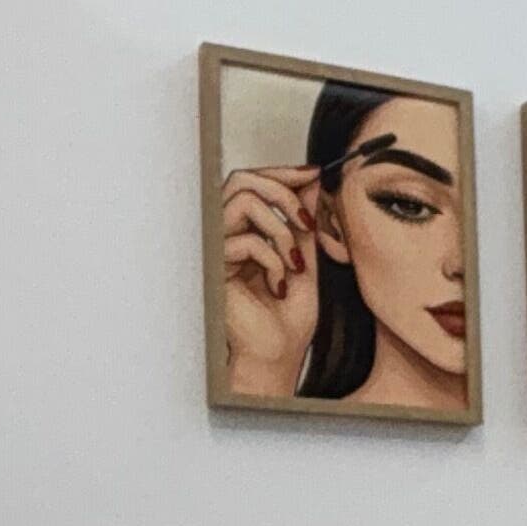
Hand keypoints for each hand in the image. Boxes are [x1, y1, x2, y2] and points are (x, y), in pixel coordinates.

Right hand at [218, 165, 321, 394]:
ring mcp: (215, 247)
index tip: (314, 174)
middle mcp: (223, 233)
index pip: (252, 182)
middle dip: (282, 191)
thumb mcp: (305, 258)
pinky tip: (280, 286)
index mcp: (243, 229)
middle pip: (242, 179)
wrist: (280, 353)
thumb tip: (310, 182)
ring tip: (295, 262)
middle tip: (308, 221)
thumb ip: (303, 222)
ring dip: (280, 228)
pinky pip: (245, 239)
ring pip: (243, 201)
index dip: (282, 172)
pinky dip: (272, 259)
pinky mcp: (212, 266)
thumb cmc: (288, 316)